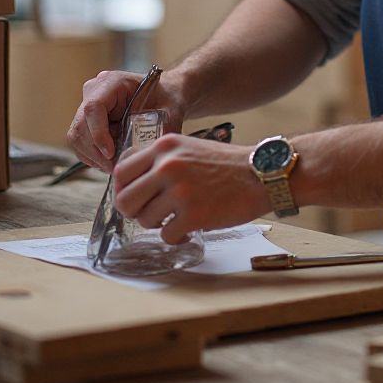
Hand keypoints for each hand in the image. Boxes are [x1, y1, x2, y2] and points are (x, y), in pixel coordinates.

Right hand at [67, 69, 185, 171]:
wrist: (166, 96)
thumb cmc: (168, 101)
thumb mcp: (167, 114)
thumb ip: (154, 133)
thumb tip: (136, 158)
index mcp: (113, 82)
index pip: (93, 108)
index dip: (98, 134)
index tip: (111, 154)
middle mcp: (95, 90)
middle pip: (80, 126)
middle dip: (97, 152)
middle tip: (116, 168)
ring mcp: (87, 104)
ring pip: (77, 138)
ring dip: (94, 157)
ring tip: (116, 165)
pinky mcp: (86, 120)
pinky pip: (80, 143)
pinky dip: (93, 157)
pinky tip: (111, 160)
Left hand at [112, 134, 269, 241]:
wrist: (262, 173)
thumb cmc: (225, 164)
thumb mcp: (188, 148)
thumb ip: (159, 161)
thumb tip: (129, 183)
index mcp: (165, 146)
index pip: (121, 171)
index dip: (124, 189)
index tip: (134, 197)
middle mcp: (168, 166)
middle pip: (125, 200)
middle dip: (135, 212)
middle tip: (151, 214)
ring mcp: (180, 190)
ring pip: (144, 220)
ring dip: (158, 225)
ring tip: (177, 217)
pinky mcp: (194, 214)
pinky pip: (167, 236)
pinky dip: (177, 236)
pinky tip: (191, 227)